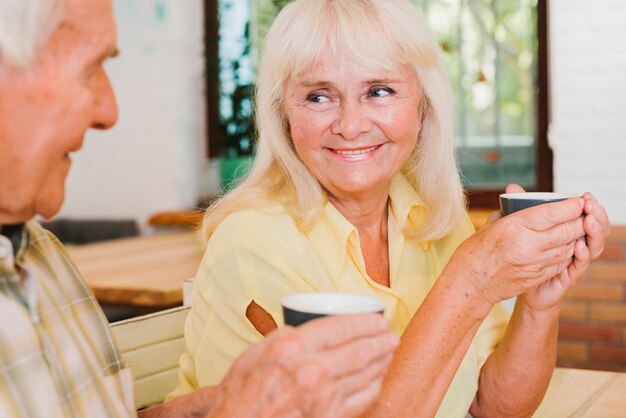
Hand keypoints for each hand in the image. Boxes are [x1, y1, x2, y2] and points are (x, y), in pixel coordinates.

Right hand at [207, 314, 398, 417]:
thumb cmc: (241, 395)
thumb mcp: (254, 353)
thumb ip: (284, 337)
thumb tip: (308, 328)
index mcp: (293, 348)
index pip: (340, 327)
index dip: (365, 322)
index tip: (377, 319)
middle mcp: (312, 371)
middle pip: (359, 350)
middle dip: (381, 340)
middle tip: (391, 334)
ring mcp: (324, 397)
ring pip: (365, 373)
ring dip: (382, 360)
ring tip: (389, 351)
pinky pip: (362, 399)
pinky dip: (374, 385)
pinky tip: (378, 377)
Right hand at [449, 184, 585, 307]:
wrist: (470, 285)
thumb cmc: (475, 252)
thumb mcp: (489, 226)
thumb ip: (509, 211)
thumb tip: (518, 198)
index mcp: (514, 227)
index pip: (553, 213)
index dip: (571, 206)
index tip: (578, 200)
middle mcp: (528, 245)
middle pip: (566, 230)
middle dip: (579, 221)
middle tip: (583, 214)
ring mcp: (534, 263)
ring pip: (568, 247)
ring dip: (575, 237)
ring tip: (576, 229)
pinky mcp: (537, 276)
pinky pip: (561, 262)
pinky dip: (567, 253)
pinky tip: (566, 247)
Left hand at [521, 189, 609, 311]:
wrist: (518, 282)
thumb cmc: (524, 251)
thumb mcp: (524, 227)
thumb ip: (522, 207)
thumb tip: (512, 187)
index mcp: (569, 231)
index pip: (587, 215)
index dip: (589, 205)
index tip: (586, 195)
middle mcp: (576, 244)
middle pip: (596, 228)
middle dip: (596, 215)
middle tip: (591, 205)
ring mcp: (574, 261)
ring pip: (594, 246)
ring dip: (593, 233)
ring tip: (588, 221)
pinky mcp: (568, 276)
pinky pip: (580, 266)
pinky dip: (582, 255)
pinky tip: (580, 247)